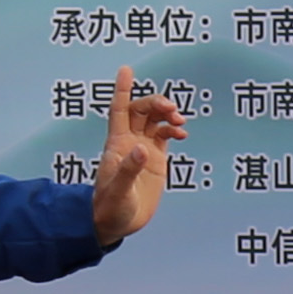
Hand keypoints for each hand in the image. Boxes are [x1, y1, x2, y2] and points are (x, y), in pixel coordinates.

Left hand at [88, 69, 187, 243]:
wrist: (117, 223)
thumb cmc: (110, 207)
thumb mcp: (117, 191)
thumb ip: (129, 170)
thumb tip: (142, 149)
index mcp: (116, 144)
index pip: (119, 110)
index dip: (122, 89)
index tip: (126, 70)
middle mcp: (129, 142)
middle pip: (142, 110)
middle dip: (156, 103)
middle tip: (170, 109)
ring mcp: (143, 149)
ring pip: (155, 120)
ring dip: (167, 114)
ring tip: (179, 121)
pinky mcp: (155, 160)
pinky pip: (165, 136)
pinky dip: (174, 130)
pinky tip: (182, 135)